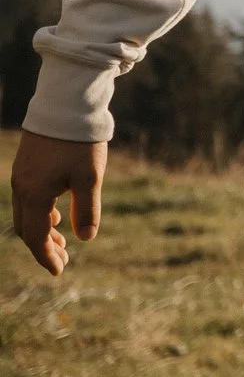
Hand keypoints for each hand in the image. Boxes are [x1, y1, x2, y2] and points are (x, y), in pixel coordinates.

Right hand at [11, 131, 108, 276]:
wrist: (66, 105)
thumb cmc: (80, 142)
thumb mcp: (90, 177)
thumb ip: (87, 209)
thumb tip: (85, 238)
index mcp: (34, 194)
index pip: (35, 236)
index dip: (46, 256)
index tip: (59, 272)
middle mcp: (22, 187)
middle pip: (26, 228)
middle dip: (43, 248)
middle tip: (63, 261)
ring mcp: (21, 176)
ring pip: (26, 213)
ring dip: (42, 231)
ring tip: (63, 243)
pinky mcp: (27, 166)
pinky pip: (28, 199)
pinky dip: (40, 214)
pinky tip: (56, 216)